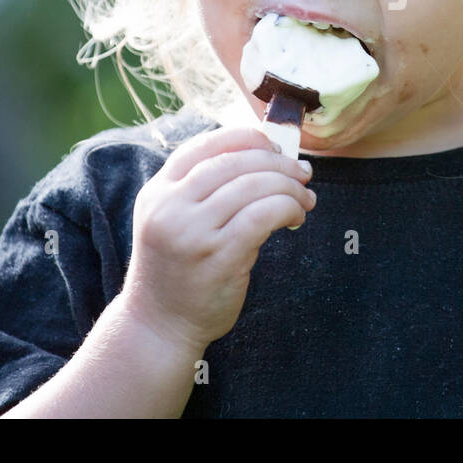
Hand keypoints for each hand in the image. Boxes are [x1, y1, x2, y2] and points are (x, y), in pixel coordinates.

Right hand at [119, 126, 314, 351]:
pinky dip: (287, 208)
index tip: (274, 146)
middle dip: (278, 162)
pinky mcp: (219, 257)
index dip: (247, 138)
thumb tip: (264, 156)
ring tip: (304, 198)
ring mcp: (193, 232)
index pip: (206, 145)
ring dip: (289, 186)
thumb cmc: (177, 269)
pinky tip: (295, 217)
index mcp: (158, 190)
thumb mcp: (172, 219)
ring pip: (253, 186)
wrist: (158, 325)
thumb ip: (202, 189)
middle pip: (235, 162)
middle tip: (302, 173)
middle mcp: (171, 206)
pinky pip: (262, 216)